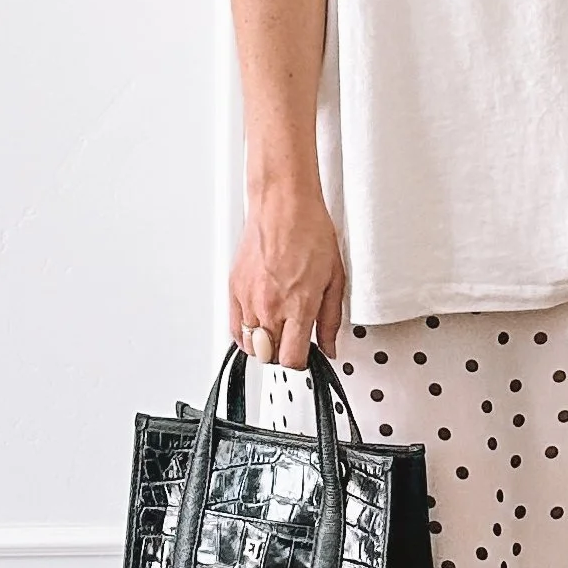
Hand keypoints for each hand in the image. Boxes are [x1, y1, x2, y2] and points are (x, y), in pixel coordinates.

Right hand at [229, 184, 345, 370]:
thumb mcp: (334, 278)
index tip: (306, 355)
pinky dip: (245, 334)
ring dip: (264, 345)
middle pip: (269, 356)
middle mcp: (270, 306)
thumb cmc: (309, 231)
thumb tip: (329, 346)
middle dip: (283, 354)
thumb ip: (331, 319)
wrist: (283, 204)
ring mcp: (248, 299)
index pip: (291, 359)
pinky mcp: (233, 288)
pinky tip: (258, 326)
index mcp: (298, 306)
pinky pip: (234, 328)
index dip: (301, 363)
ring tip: (277, 330)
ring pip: (250, 346)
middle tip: (294, 340)